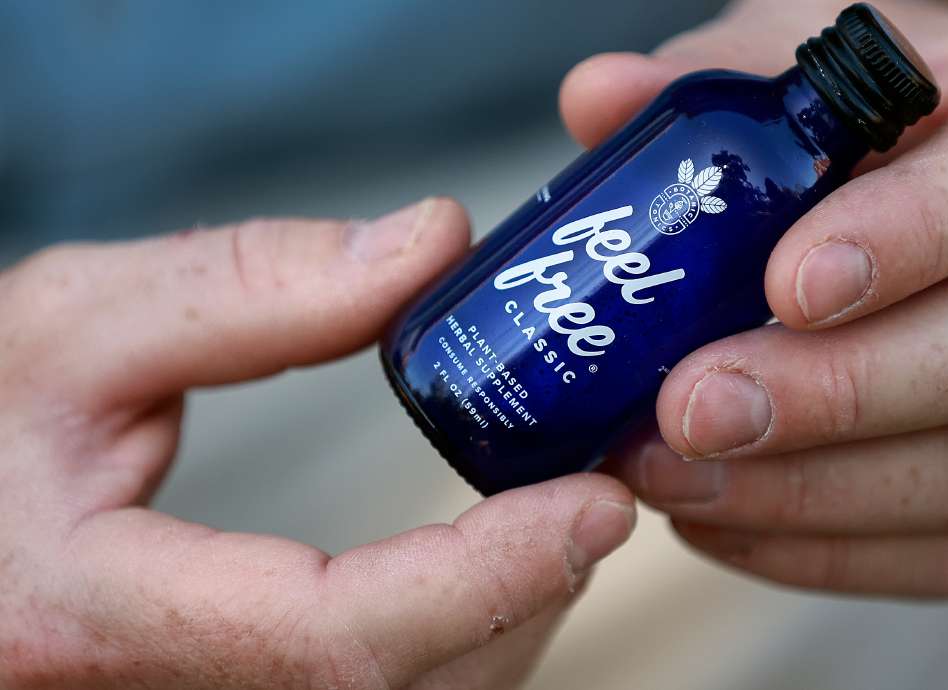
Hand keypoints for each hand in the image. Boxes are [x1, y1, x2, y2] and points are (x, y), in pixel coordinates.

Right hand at [0, 199, 635, 688]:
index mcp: (93, 619)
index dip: (489, 575)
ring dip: (506, 626)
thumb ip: (247, 287)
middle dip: (524, 597)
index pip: (336, 635)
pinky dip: (458, 649)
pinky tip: (477, 576)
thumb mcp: (72, 329)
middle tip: (588, 490)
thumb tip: (429, 245)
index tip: (596, 502)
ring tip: (544, 521)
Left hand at [562, 0, 947, 596]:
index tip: (783, 288)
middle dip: (838, 396)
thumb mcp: (831, 70)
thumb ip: (727, 85)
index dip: (907, 239)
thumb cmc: (912, 126)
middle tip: (694, 410)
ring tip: (680, 478)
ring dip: (817, 492)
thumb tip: (597, 100)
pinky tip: (730, 525)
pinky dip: (839, 553)